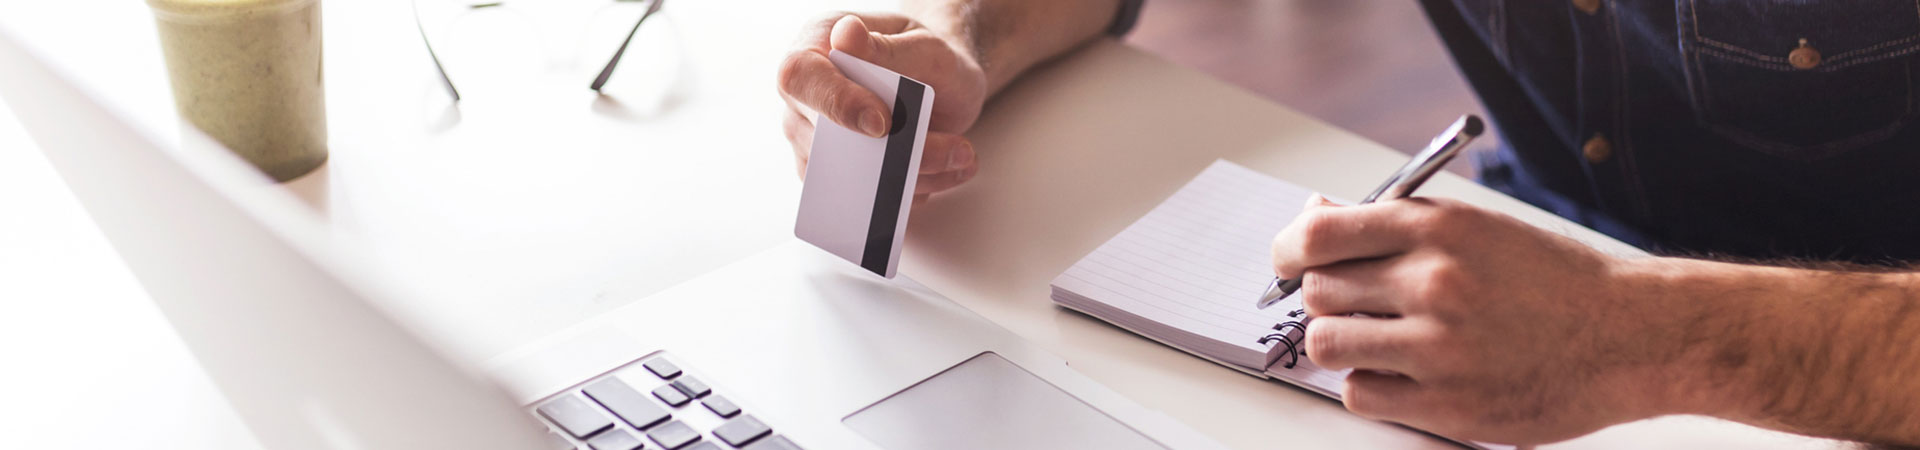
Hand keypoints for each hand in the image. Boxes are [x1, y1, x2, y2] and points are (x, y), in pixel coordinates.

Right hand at [777, 13, 987, 203]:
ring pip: (851, 177)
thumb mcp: (923, 44)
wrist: (942, 84)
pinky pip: (868, 198)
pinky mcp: (837, 176)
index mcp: (815, 47)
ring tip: (961, 155)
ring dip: (915, 174)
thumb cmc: (927, 59)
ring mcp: (816, 141)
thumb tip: (846, 36)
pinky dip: (914, 189)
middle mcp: (806, 98)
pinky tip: (946, 169)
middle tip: (955, 148)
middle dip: (898, 152)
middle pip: (827, 140)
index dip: (836, 103)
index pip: (801, 77)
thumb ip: (888, 47)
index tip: (881, 124)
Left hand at [1270, 195, 1683, 443]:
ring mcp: (1439, 346)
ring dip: (1342, 344)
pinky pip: (1360, 395)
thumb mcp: (1475, 229)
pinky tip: (1403, 375)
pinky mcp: (1448, 403)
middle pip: (1318, 292)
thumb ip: (1394, 225)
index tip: (1287, 263)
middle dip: (1329, 299)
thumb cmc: (1552, 280)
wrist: (1631, 335)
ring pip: (1329, 344)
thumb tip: (1311, 218)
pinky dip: (1369, 386)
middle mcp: (1433, 282)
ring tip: (1378, 342)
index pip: (1317, 235)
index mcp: (1437, 229)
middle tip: (1359, 307)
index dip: (1287, 252)